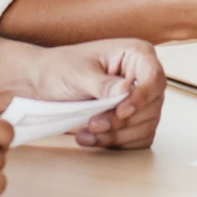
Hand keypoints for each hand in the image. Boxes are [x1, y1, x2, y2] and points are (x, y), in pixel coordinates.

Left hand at [24, 38, 165, 149]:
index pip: (153, 77)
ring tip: (87, 132)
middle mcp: (143, 76)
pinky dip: (116, 143)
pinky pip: (138, 138)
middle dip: (121, 121)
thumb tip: (127, 88)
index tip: (121, 111)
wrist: (42, 83)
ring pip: (146, 126)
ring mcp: (140, 99)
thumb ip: (103, 84)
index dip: (141, 97)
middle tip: (93, 124)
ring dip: (116, 135)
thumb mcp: (78, 74)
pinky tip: (92, 138)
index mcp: (135, 54)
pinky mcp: (134, 119)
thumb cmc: (59, 69)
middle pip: (151, 106)